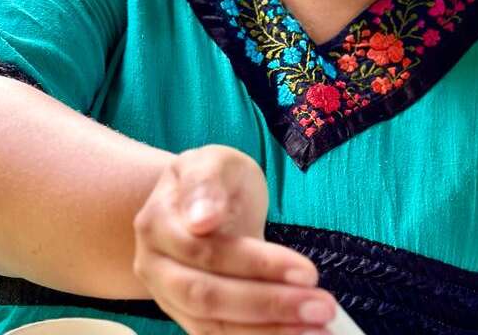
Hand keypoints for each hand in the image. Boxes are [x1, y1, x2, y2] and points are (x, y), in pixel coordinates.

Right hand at [133, 145, 335, 333]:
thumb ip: (206, 184)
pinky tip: (297, 334)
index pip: (209, 251)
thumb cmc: (215, 177)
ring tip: (319, 328)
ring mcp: (167, 296)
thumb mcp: (214, 161)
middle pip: (208, 296)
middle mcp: (155, 265)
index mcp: (158, 222)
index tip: (307, 271)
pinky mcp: (188, 317)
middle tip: (322, 305)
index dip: (258, 264)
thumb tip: (203, 220)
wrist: (197, 200)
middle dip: (269, 305)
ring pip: (214, 326)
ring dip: (269, 331)